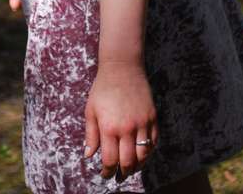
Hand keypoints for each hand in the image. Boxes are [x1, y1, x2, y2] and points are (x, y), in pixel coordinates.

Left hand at [84, 60, 157, 180]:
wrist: (122, 67)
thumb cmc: (103, 88)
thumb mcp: (91, 110)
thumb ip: (90, 135)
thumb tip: (88, 155)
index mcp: (109, 127)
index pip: (110, 160)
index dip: (107, 171)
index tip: (105, 174)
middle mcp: (127, 128)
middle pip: (128, 162)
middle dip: (123, 173)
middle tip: (119, 176)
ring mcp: (142, 122)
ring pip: (144, 155)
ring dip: (137, 166)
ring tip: (130, 168)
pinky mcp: (153, 117)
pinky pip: (154, 141)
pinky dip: (149, 151)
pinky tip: (142, 153)